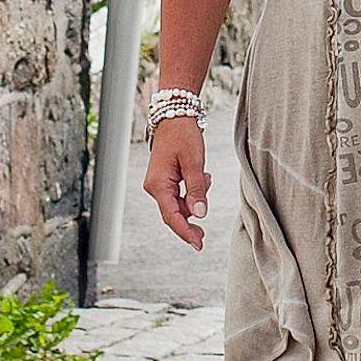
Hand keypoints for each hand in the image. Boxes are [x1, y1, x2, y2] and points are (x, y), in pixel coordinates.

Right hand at [138, 107, 209, 248]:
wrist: (175, 116)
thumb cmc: (183, 135)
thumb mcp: (194, 162)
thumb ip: (196, 189)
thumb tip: (199, 214)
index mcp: (158, 184)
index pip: (171, 216)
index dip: (185, 232)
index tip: (197, 244)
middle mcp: (155, 186)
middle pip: (173, 214)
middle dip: (190, 223)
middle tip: (203, 237)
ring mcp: (159, 184)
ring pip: (179, 204)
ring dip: (195, 199)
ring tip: (206, 177)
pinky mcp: (166, 180)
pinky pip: (180, 195)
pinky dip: (193, 191)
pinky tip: (202, 176)